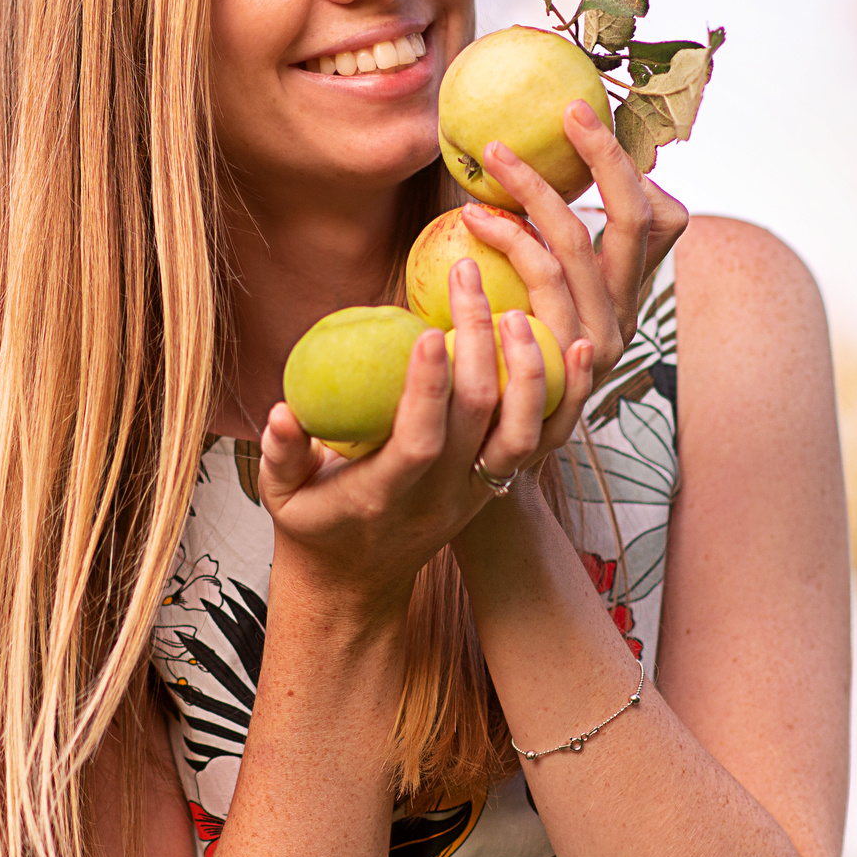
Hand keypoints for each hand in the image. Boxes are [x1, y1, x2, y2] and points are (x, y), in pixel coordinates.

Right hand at [255, 256, 592, 610]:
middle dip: (477, 342)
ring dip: (527, 366)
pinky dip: (567, 395)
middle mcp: (443, 495)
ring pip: (525, 431)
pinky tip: (575, 347)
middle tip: (467, 276)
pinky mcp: (499, 480)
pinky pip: (545, 439)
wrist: (361, 580)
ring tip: (516, 307)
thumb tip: (281, 411)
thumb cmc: (315, 523)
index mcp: (386, 495)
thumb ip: (280, 453)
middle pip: (478, 417)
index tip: (428, 331)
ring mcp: (478, 489)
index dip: (428, 391)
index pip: (419, 441)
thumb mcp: (282, 498)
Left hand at [457, 98, 691, 398]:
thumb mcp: (533, 299)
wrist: (482, 449)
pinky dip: (514, 251)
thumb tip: (534, 168)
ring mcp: (597, 351)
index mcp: (627, 295)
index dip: (622, 162)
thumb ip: (543, 245)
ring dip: (526, 202)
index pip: (657, 217)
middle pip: (626, 221)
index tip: (577, 110)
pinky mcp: (562, 375)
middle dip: (594, 159)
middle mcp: (623, 319)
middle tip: (550, 117)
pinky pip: (541, 297)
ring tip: (478, 180)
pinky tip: (478, 223)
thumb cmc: (500, 358)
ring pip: (570, 253)